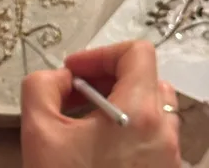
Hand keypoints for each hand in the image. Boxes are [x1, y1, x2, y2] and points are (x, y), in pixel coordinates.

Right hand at [21, 41, 180, 167]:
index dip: (99, 54)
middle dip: (106, 77)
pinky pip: (152, 136)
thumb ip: (40, 86)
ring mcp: (169, 156)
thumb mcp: (38, 131)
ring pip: (151, 108)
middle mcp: (164, 131)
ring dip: (117, 102)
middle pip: (146, 78)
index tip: (72, 73)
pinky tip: (95, 146)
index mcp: (139, 112)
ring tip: (82, 120)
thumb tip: (58, 78)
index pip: (136, 53)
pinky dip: (126, 127)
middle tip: (73, 93)